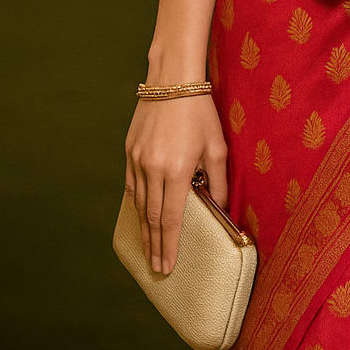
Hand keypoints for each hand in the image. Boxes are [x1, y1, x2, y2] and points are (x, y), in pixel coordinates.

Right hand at [124, 94, 227, 273]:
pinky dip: (135, 204)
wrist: (172, 81)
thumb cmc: (200, 113)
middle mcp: (153, 168)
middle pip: (151, 217)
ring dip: (143, 229)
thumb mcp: (217, 147)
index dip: (169, 245)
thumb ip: (218, 182)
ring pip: (138, 204)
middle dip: (154, 245)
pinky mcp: (129, 151)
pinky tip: (140, 217)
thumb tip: (220, 210)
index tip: (167, 266)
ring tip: (148, 249)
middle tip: (156, 268)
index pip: (170, 218)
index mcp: (178, 170)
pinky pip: (131, 185)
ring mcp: (137, 160)